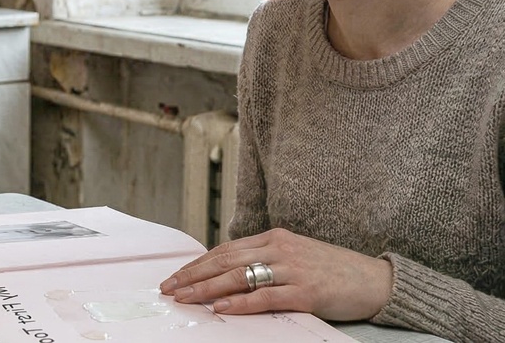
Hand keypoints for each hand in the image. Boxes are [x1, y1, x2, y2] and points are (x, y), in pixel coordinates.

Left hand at [159, 227, 392, 320]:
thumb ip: (266, 260)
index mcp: (275, 238)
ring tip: (184, 297)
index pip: (226, 249)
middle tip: (168, 287)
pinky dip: (240, 302)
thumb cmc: (334, 271)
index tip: (176, 275)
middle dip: (193, 275)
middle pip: (225, 260)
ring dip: (206, 288)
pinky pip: (265, 296)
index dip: (198, 263)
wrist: (377, 280)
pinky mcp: (306, 291)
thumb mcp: (296, 257)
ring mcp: (293, 269)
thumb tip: (230, 274)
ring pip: (239, 276)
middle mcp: (280, 248)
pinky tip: (220, 307)